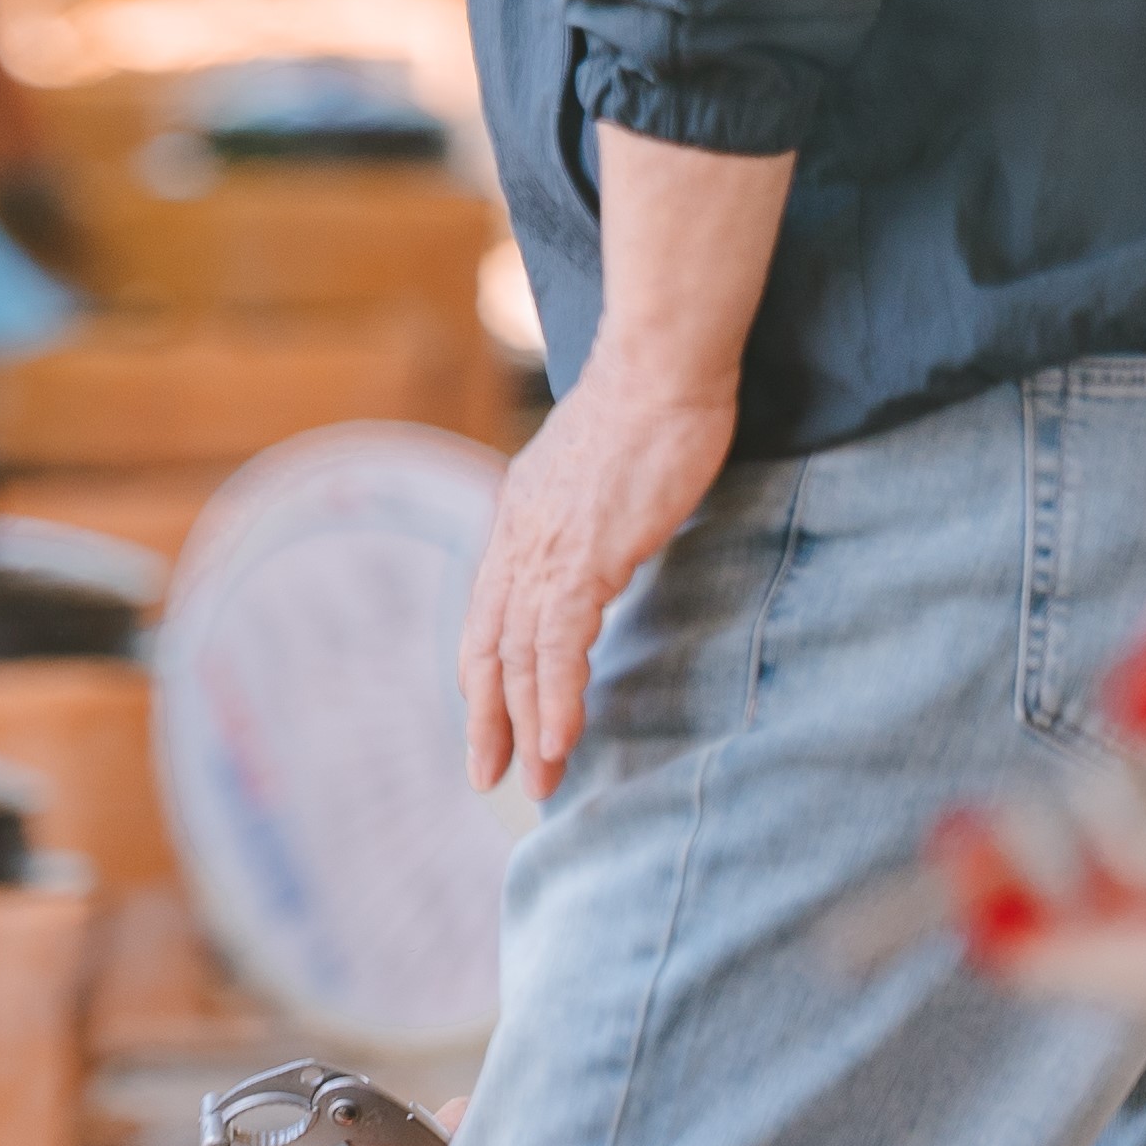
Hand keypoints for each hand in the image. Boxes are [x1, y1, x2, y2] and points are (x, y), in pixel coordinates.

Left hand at [460, 362, 739, 799]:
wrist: (660, 364)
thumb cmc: (649, 403)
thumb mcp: (599, 466)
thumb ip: (584, 508)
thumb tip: (598, 529)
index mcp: (517, 520)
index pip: (488, 616)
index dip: (486, 676)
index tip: (492, 723)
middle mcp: (517, 541)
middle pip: (487, 649)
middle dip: (488, 720)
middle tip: (492, 777)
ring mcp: (545, 552)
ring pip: (518, 659)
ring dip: (526, 726)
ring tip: (540, 781)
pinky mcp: (583, 559)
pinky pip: (559, 648)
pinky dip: (556, 699)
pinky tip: (560, 740)